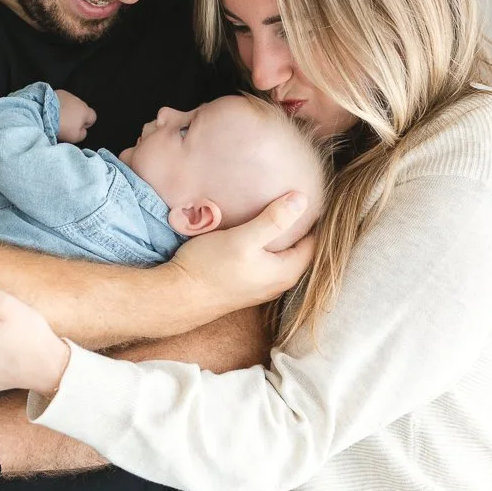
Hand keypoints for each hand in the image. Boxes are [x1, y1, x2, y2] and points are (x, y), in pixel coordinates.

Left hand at [55, 89, 96, 142]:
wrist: (43, 113)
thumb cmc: (61, 126)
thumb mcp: (75, 137)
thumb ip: (82, 134)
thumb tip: (82, 130)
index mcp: (85, 111)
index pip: (92, 117)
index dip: (86, 124)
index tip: (77, 128)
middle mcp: (79, 101)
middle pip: (81, 110)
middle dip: (76, 116)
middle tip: (66, 124)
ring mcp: (68, 95)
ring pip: (71, 104)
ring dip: (67, 109)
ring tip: (58, 117)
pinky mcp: (57, 92)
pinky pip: (61, 99)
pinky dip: (59, 104)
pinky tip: (52, 110)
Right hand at [169, 191, 315, 313]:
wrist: (177, 297)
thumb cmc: (210, 268)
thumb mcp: (244, 239)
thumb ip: (274, 220)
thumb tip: (302, 199)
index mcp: (287, 272)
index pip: (314, 240)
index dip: (311, 217)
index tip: (305, 193)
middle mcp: (279, 282)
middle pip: (298, 247)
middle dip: (296, 224)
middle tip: (289, 195)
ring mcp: (262, 285)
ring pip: (280, 253)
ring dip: (278, 234)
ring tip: (272, 207)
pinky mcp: (246, 284)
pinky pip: (265, 259)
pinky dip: (264, 244)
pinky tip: (253, 229)